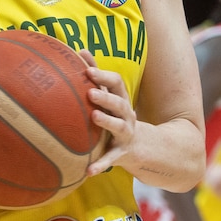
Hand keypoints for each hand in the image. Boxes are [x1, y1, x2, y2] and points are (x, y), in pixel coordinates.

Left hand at [78, 49, 136, 177]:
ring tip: (94, 117)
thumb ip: (95, 75)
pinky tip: (88, 172)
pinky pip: (111, 159)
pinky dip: (100, 165)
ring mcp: (125, 134)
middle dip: (106, 97)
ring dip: (107, 122)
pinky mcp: (121, 153)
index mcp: (120, 99)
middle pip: (119, 103)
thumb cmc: (115, 114)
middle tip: (90, 92)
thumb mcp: (109, 95)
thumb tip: (79, 49)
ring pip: (118, 127)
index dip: (103, 75)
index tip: (87, 69)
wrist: (141, 146)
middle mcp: (126, 115)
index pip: (116, 83)